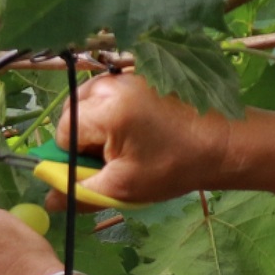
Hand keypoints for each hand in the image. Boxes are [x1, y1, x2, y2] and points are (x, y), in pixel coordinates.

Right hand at [46, 66, 239, 208]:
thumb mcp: (124, 187)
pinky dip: (114, 112)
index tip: (101, 167)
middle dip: (85, 137)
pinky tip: (140, 129)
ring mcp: (128, 74)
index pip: (63, 132)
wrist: (225, 143)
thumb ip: (80, 192)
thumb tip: (49, 200)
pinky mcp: (141, 73)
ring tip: (129, 143)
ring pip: (90, 102)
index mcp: (106, 108)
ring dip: (98, 125)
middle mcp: (112, 83)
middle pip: (73, 112)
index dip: (74, 156)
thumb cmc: (174, 166)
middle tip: (115, 157)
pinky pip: (110, 93)